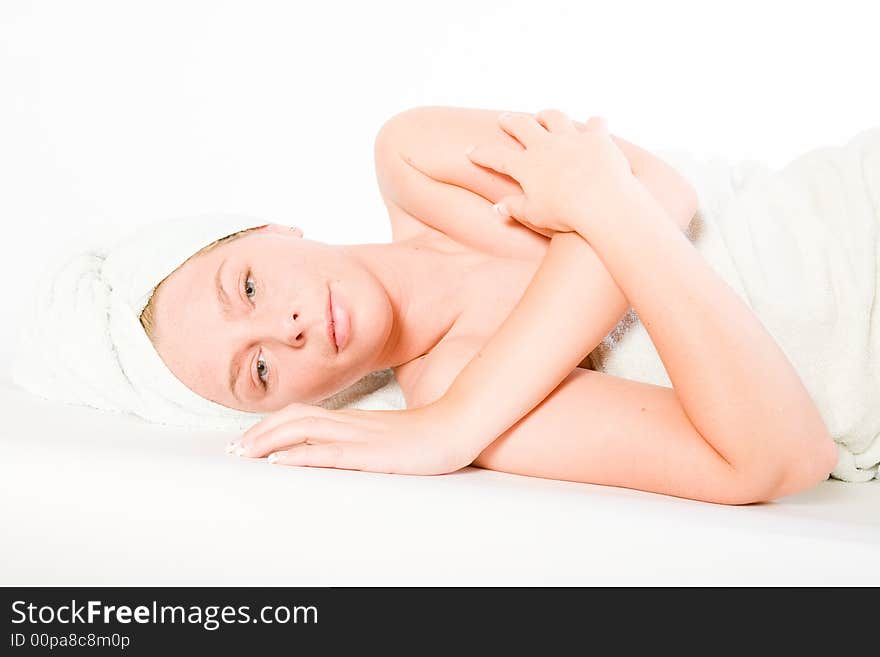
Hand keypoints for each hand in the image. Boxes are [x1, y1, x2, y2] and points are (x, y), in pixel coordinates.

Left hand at [226, 399, 481, 474]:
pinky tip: (280, 461)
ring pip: (303, 431)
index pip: (301, 415)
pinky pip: (328, 452)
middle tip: (234, 450)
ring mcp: (359, 436)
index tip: (248, 440)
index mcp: (352, 420)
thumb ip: (361, 440)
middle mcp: (350, 423)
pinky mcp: (370, 452)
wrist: (456, 426)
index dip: (271, 424)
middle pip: (293, 418)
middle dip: (259, 432)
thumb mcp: (386, 437)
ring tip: (244, 454)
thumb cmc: (425, 435)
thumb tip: (340, 450)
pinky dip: (299, 455)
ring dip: (269, 441)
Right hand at [467, 109, 641, 237]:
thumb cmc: (566, 214)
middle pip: (522, 125)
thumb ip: (515, 209)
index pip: (496, 157)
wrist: (602, 202)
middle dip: (511, 121)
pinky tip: (594, 126)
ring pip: (556, 117)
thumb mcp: (534, 215)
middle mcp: (546, 145)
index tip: (471, 151)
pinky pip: (596, 124)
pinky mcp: (598, 138)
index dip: (482, 154)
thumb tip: (497, 208)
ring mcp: (572, 138)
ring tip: (543, 116)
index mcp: (526, 166)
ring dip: (547, 115)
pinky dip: (594, 125)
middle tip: (504, 119)